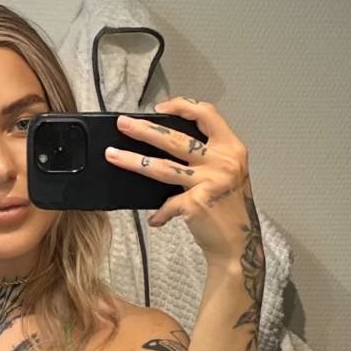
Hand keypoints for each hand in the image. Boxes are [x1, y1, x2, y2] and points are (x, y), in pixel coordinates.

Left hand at [106, 96, 260, 266]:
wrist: (237, 244)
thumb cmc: (228, 209)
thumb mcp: (226, 173)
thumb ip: (205, 157)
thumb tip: (164, 144)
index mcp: (231, 147)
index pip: (207, 114)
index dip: (182, 106)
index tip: (160, 108)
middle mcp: (222, 161)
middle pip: (175, 139)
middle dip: (144, 130)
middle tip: (123, 124)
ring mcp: (210, 182)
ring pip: (162, 167)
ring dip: (133, 161)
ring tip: (113, 155)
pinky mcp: (196, 203)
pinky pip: (167, 204)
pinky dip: (159, 213)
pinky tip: (155, 219)